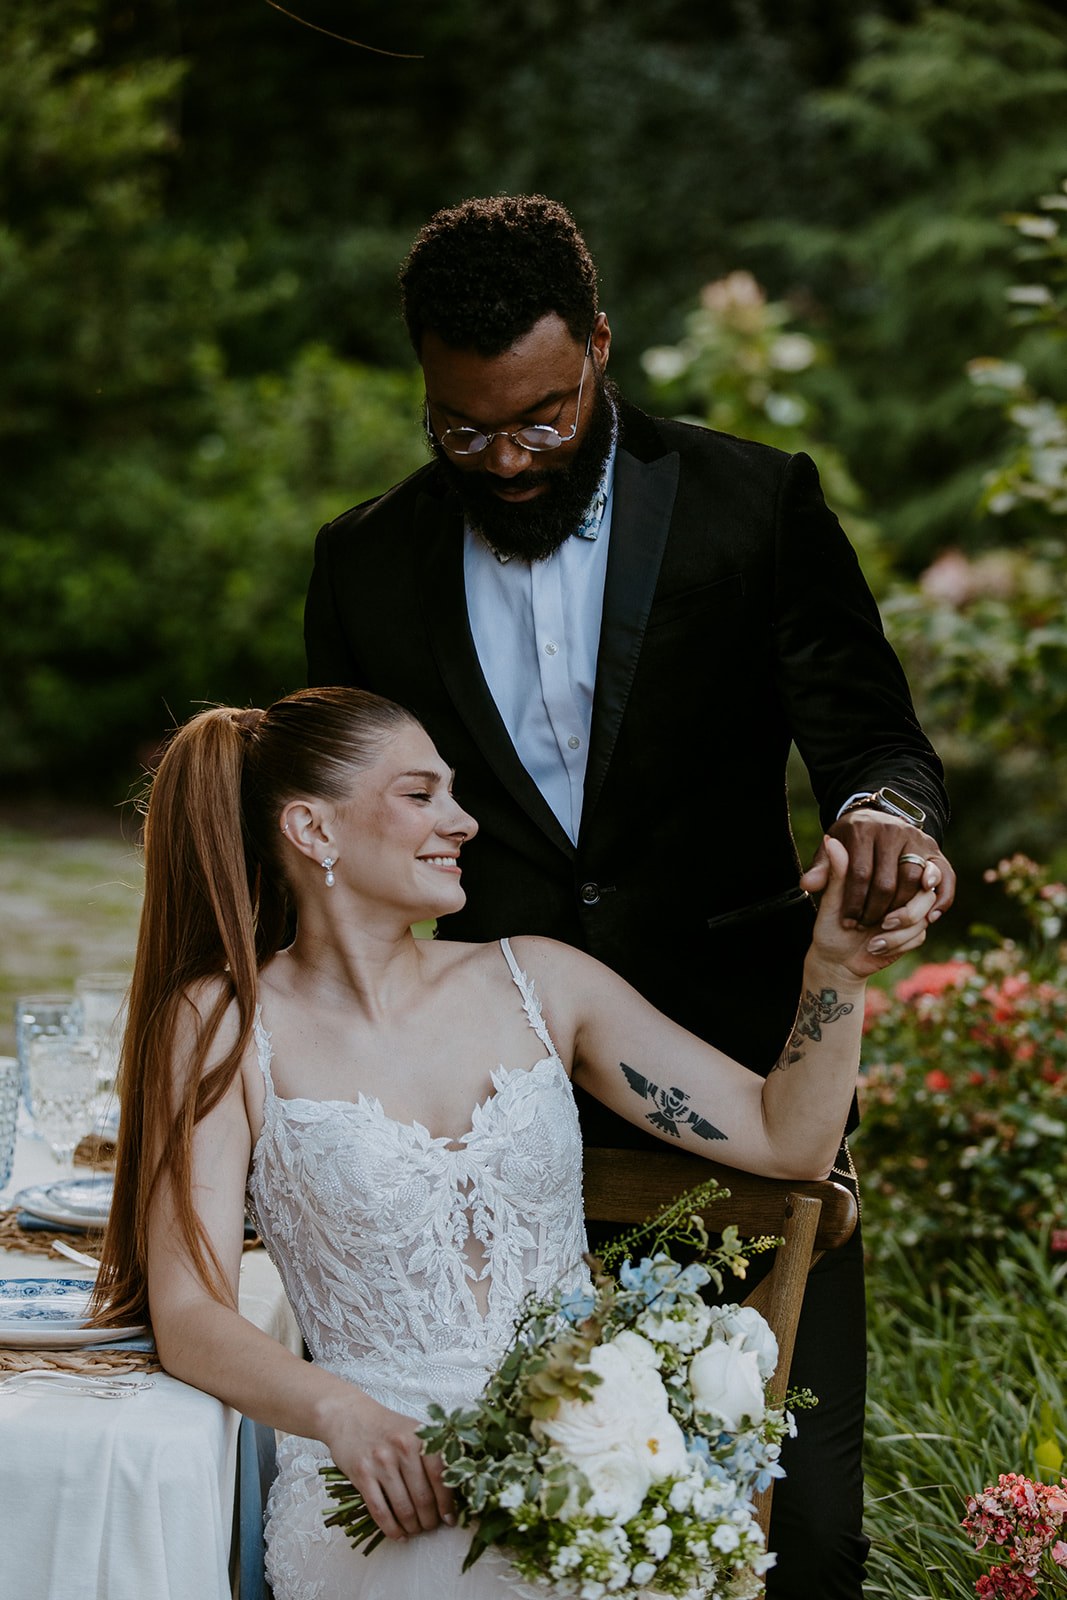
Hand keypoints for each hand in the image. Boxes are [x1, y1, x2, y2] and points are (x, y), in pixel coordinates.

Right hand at [325, 1391, 454, 1541]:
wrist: (350, 1416)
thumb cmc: (388, 1428)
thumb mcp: (415, 1431)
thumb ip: (433, 1455)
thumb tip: (454, 1492)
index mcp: (421, 1437)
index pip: (441, 1477)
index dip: (447, 1503)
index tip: (449, 1518)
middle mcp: (403, 1448)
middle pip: (423, 1497)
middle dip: (430, 1520)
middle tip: (430, 1526)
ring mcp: (381, 1462)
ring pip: (403, 1508)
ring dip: (412, 1527)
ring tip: (415, 1530)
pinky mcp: (362, 1475)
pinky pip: (380, 1511)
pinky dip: (392, 1530)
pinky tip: (399, 1535)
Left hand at [806, 835, 940, 979]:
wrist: (874, 830)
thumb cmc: (847, 851)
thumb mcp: (828, 858)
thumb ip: (822, 872)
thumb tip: (807, 884)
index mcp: (863, 829)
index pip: (859, 874)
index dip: (853, 903)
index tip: (847, 921)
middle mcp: (894, 830)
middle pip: (888, 882)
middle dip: (875, 911)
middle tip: (864, 926)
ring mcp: (918, 841)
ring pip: (915, 883)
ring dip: (902, 912)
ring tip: (886, 926)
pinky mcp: (936, 853)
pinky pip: (946, 878)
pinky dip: (941, 900)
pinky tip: (929, 918)